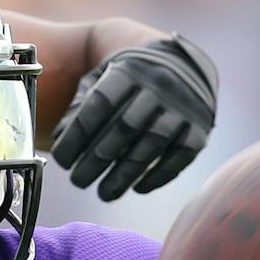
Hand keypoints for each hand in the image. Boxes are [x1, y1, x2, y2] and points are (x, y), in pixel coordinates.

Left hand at [50, 33, 217, 200]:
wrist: (184, 65)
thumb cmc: (131, 78)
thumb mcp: (103, 76)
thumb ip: (81, 104)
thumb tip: (59, 138)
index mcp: (129, 70)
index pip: (98, 105)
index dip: (77, 136)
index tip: (62, 161)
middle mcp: (159, 86)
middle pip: (123, 129)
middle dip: (96, 160)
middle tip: (78, 181)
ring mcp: (183, 108)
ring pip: (150, 146)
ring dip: (123, 175)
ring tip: (104, 193)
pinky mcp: (200, 129)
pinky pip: (178, 158)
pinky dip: (157, 176)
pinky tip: (138, 188)